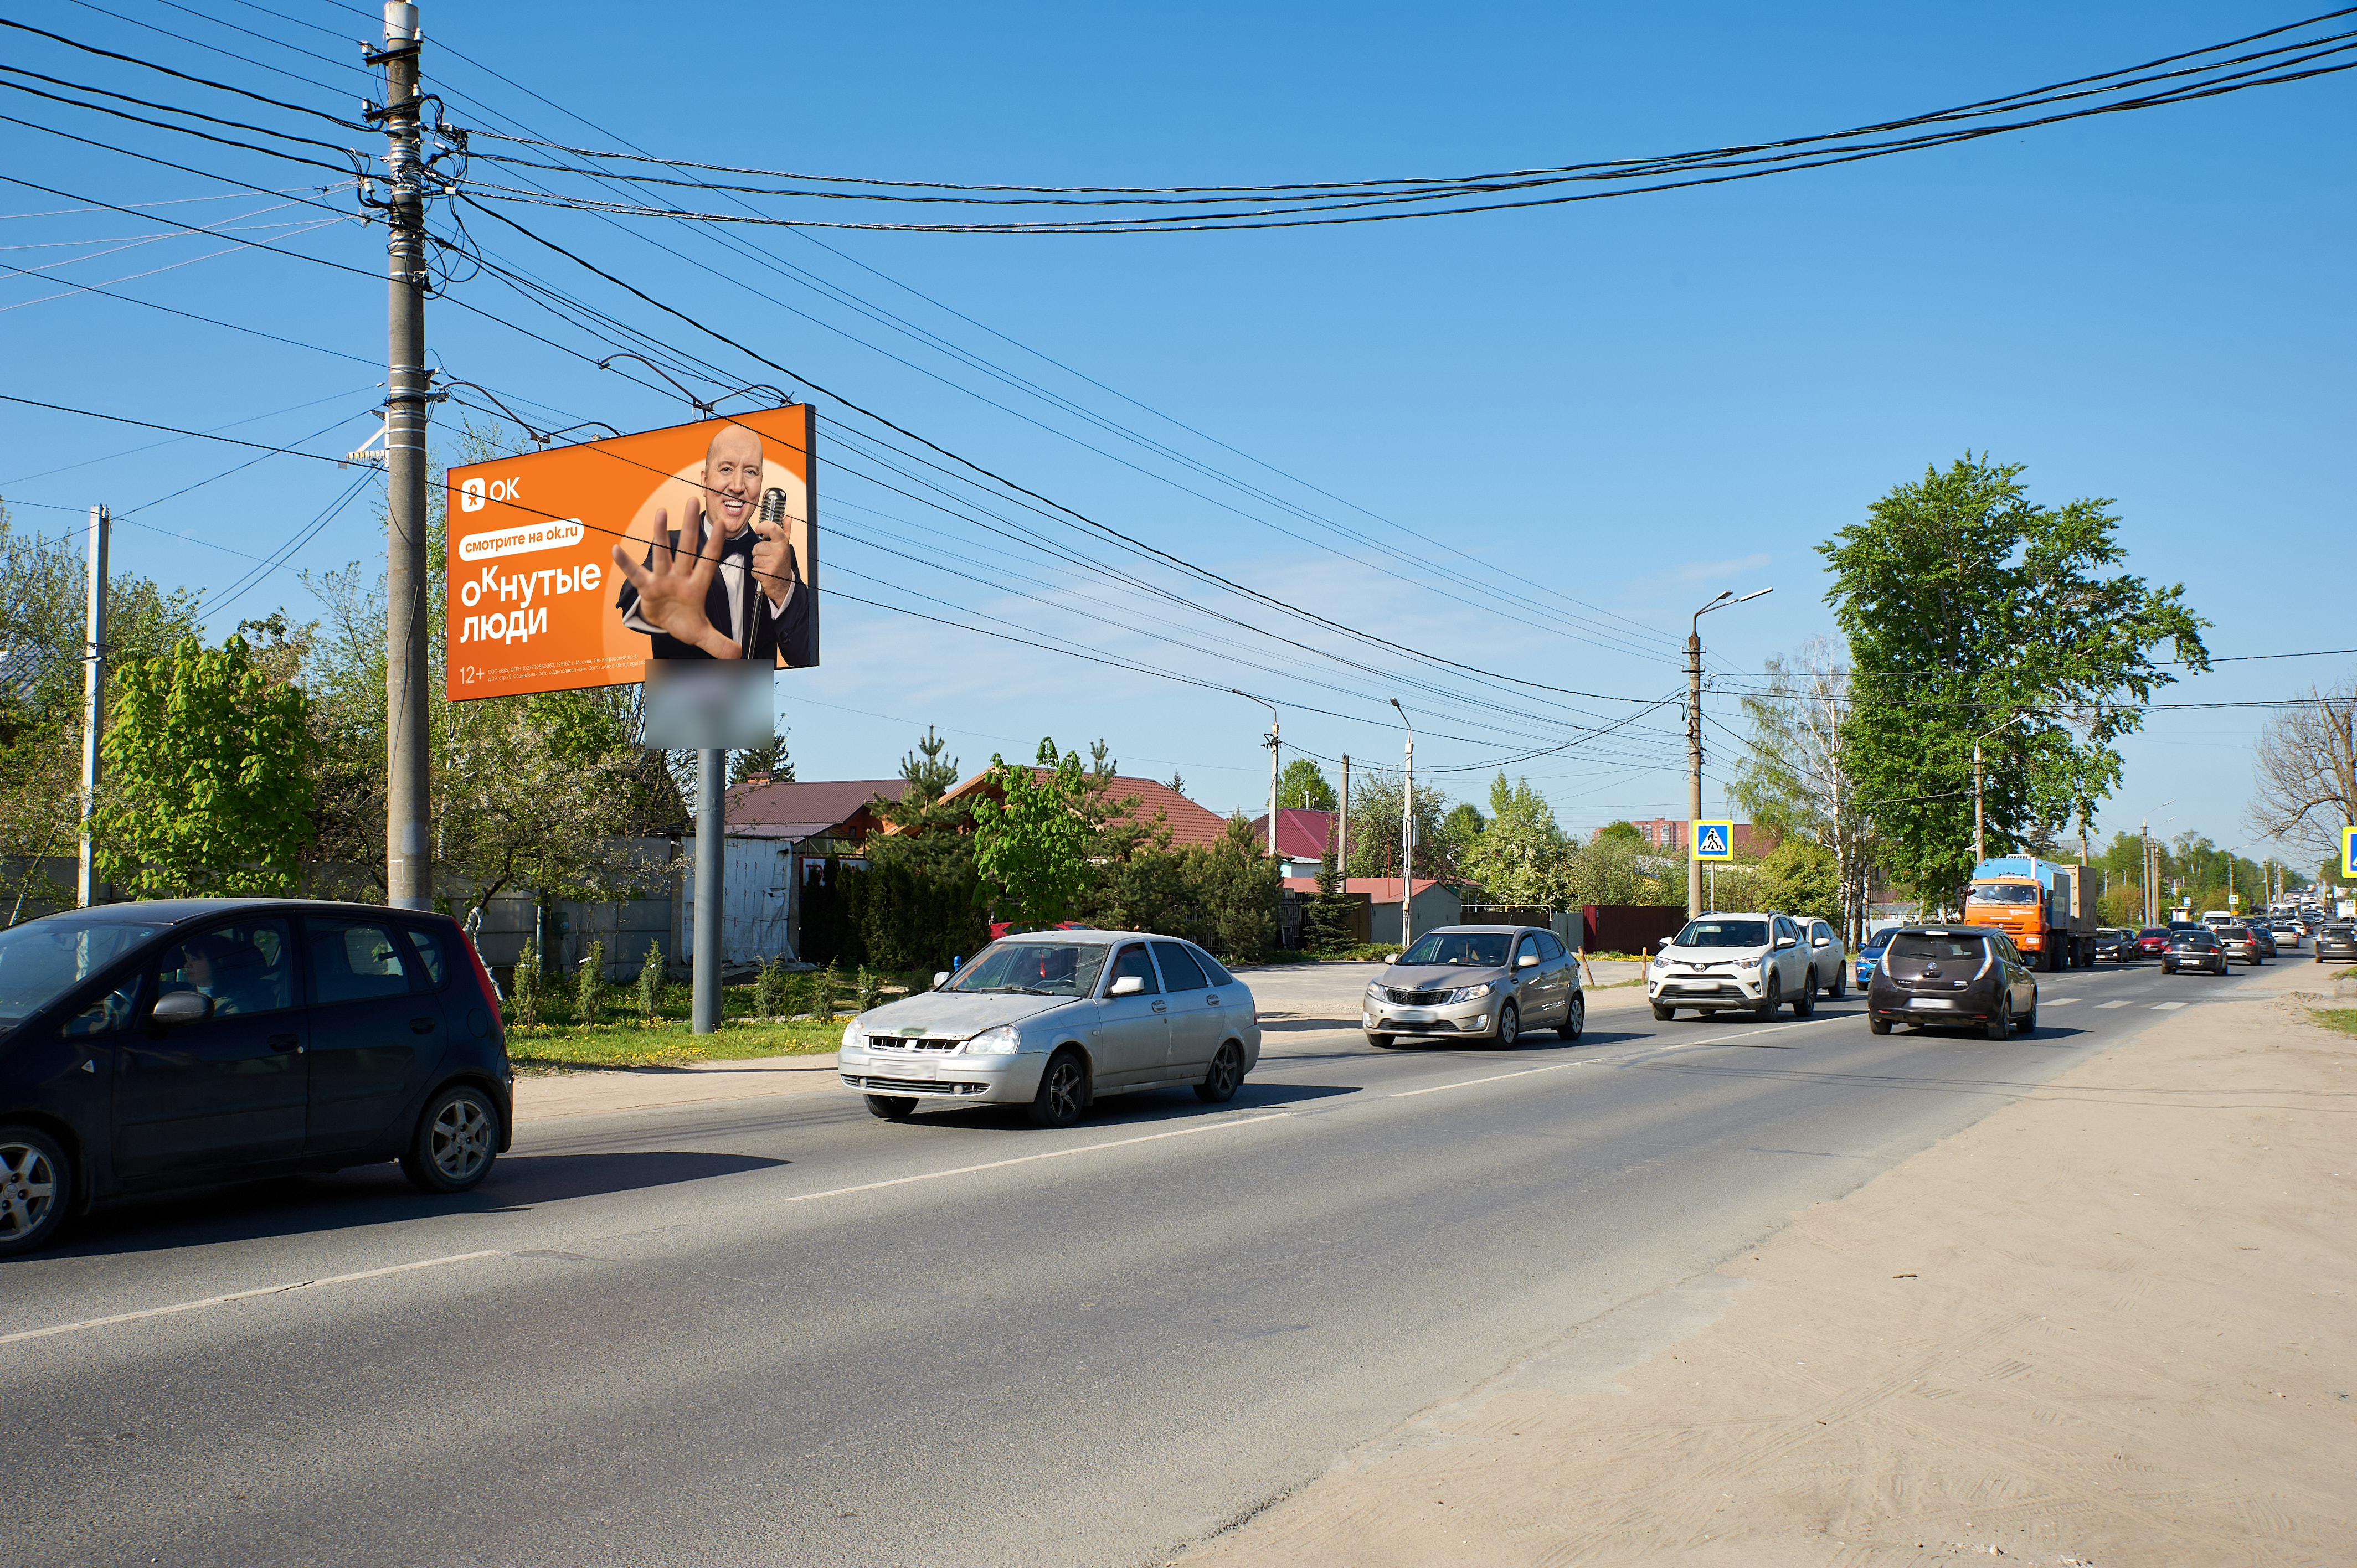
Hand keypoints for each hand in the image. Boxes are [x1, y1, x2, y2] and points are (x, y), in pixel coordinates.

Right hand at [611, 498, 739, 657]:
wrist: (666, 624)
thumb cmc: (685, 622)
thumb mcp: (703, 635)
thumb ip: (719, 644)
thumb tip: (737, 657)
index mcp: (697, 586)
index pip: (709, 561)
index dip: (715, 544)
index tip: (723, 523)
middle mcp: (680, 577)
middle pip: (686, 549)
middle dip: (690, 527)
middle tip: (693, 501)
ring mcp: (663, 580)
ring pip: (662, 554)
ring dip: (659, 534)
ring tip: (660, 512)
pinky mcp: (646, 588)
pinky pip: (636, 574)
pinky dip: (626, 563)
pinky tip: (615, 549)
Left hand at [750, 511, 798, 609]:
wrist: (785, 583)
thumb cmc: (782, 562)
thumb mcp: (785, 544)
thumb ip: (785, 529)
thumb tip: (788, 516)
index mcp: (782, 543)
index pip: (771, 528)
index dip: (761, 527)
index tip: (758, 530)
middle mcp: (779, 552)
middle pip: (757, 546)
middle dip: (758, 552)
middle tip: (767, 556)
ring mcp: (773, 563)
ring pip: (754, 558)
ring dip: (758, 563)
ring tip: (766, 564)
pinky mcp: (767, 574)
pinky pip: (753, 569)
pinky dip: (757, 572)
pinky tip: (765, 572)